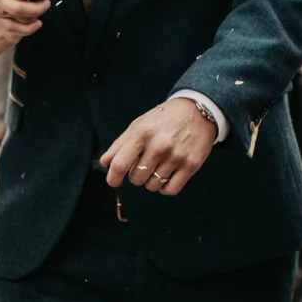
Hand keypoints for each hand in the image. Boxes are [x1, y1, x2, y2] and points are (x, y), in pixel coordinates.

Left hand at [99, 96, 216, 192]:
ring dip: (151, 182)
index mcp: (141, 133)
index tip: (114, 181)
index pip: (120, 164)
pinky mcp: (191, 164)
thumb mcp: (139, 125)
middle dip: (136, 176)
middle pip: (136, 178)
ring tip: (157, 168)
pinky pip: (170, 190)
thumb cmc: (163, 119)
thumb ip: (120, 144)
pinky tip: (166, 177)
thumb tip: (105, 162)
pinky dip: (165, 188)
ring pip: (153, 186)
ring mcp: (176, 156)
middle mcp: (158, 145)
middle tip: (144, 165)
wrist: (197, 111)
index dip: (113, 178)